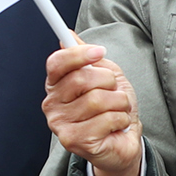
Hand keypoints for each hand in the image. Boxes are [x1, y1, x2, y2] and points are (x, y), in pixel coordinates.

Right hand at [43, 37, 143, 175]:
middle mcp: (52, 105)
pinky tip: (116, 126)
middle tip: (113, 90)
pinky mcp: (75, 141)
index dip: (79, 54)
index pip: (57, 63)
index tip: (99, 51)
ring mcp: (61, 125)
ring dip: (119, 102)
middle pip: (81, 79)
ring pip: (98, 100)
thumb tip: (68, 34)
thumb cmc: (112, 108)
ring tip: (117, 110)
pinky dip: (121, 119)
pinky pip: (107, 119)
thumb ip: (87, 56)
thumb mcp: (104, 75)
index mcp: (55, 85)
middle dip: (108, 81)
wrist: (123, 142)